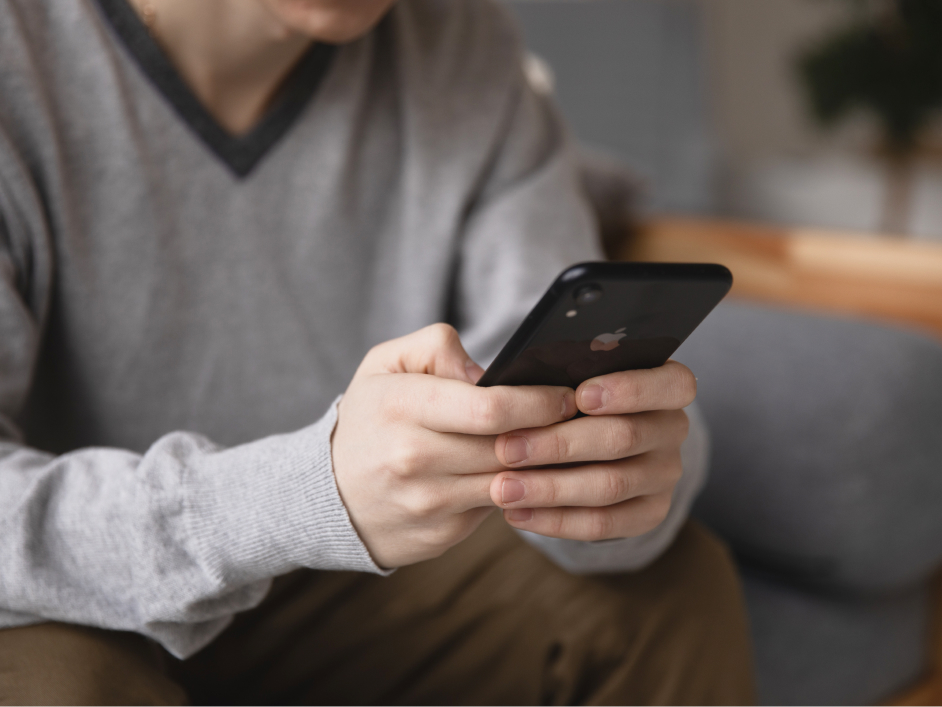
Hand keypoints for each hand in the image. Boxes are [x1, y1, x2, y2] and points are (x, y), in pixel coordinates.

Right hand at [331, 324, 575, 567]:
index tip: (566, 396)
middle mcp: (412, 459)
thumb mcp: (385, 364)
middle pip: (509, 446)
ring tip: (561, 445)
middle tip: (578, 420)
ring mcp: (427, 503)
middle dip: (552, 433)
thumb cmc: (369, 419)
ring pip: (510, 482)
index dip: (540, 402)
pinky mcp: (440, 535)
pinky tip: (527, 474)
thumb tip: (487, 372)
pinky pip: (496, 509)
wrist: (327, 494)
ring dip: (542, 465)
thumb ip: (435, 346)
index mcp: (401, 407)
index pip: (491, 408)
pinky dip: (518, 491)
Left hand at [489, 360, 695, 540]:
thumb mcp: (569, 374)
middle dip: (559, 444)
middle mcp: (672, 429)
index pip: (672, 384)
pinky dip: (555, 521)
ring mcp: (664, 474)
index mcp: (666, 384)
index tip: (579, 396)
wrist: (582, 446)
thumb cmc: (569, 396)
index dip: (629, 389)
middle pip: (624, 437)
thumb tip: (513, 378)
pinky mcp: (649, 513)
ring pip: (610, 485)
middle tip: (507, 448)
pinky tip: (516, 513)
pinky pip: (603, 524)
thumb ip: (557, 372)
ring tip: (503, 488)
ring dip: (550, 488)